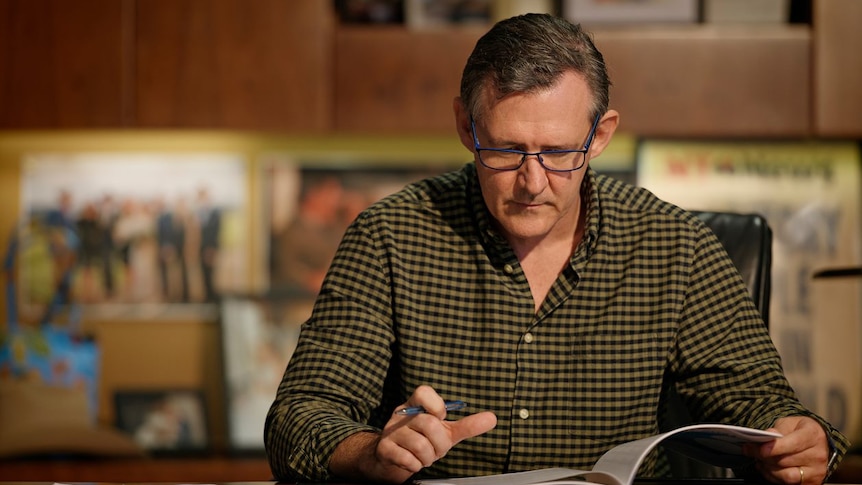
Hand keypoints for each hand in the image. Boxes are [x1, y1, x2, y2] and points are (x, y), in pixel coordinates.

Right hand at [336, 385, 496, 483]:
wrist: (393, 460)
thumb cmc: (422, 441)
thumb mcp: (445, 432)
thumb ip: (467, 426)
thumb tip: (493, 418)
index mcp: (415, 405)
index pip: (424, 392)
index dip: (437, 406)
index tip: (441, 419)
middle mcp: (401, 415)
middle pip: (429, 424)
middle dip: (439, 444)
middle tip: (436, 450)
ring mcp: (391, 431)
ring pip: (420, 445)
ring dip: (428, 457)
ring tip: (425, 457)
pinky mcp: (385, 449)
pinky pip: (407, 458)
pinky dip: (416, 465)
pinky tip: (413, 463)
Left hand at [745, 416, 830, 484]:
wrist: (817, 442)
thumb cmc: (800, 431)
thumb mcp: (790, 423)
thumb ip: (779, 429)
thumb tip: (769, 435)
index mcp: (813, 435)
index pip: (793, 444)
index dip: (774, 447)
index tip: (760, 448)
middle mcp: (818, 455)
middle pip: (786, 460)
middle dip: (764, 457)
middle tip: (749, 450)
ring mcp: (816, 471)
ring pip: (786, 475)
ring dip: (768, 468)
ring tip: (759, 460)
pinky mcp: (812, 482)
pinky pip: (788, 483)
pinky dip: (773, 476)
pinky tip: (766, 467)